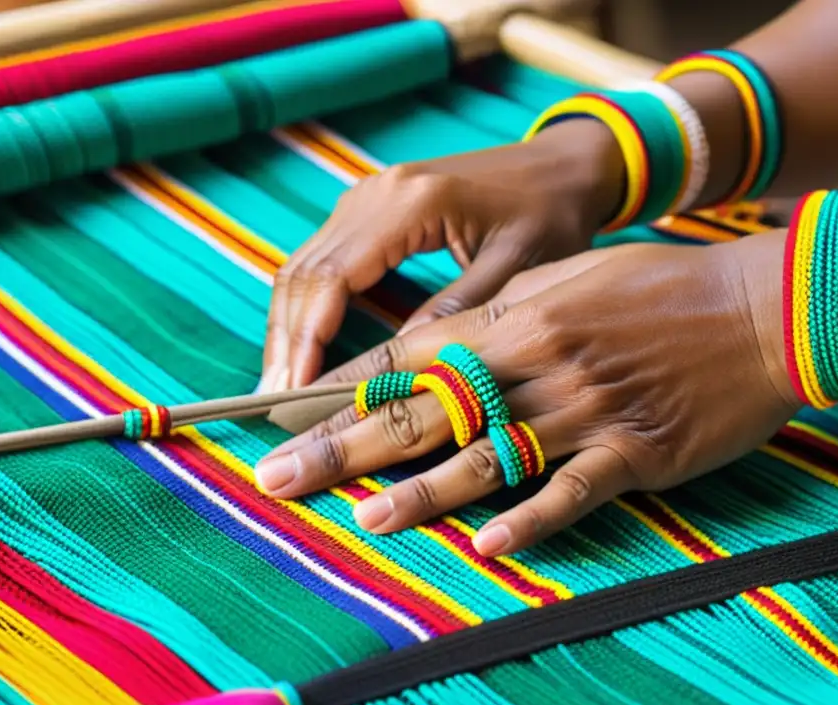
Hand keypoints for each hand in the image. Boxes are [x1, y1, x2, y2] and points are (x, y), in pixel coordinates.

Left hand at [254, 235, 798, 556]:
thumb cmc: (666, 286)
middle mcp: (542, 364)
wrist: (766, 305)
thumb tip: (440, 348)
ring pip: (489, 457)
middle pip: (428, 413)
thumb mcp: (576, 276)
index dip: (345, 390)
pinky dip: (530, 519)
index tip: (287, 416)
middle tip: (283, 478)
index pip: (412, 359)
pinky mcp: (636, 451)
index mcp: (522, 317)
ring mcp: (588, 412)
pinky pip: (574, 491)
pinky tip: (486, 547)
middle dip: (346, 446)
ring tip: (364, 518)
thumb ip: (507, 313)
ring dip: (422, 491)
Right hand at [260, 120, 623, 391]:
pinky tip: (304, 349)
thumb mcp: (516, 267)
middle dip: (286, 342)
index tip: (298, 393)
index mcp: (412, 201)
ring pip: (303, 267)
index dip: (308, 340)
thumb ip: (459, 310)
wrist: (562, 166)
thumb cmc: (550, 214)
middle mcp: (377, 192)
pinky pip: (323, 261)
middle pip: (304, 273)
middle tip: (275, 406)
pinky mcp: (371, 208)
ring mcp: (368, 196)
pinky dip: (307, 308)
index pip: (333, 277)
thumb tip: (399, 366)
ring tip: (281, 387)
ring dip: (288, 328)